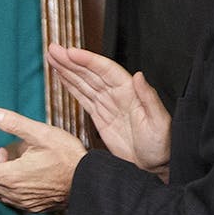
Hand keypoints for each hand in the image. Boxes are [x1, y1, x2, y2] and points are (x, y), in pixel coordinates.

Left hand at [0, 107, 86, 211]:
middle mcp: (14, 194)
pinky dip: (5, 180)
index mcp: (11, 177)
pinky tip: (18, 166)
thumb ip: (14, 123)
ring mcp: (24, 202)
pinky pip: (10, 196)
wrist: (92, 182)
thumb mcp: (41, 133)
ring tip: (3, 152)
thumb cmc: (68, 157)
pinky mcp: (34, 205)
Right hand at [47, 44, 170, 176]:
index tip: (70, 52)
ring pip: (83, 82)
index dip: (87, 60)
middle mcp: (117, 94)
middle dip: (70, 61)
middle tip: (53, 49)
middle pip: (90, 73)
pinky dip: (70, 85)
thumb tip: (139, 76)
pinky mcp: (99, 115)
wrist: (155, 165)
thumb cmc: (162, 144)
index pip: (105, 70)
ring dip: (67, 69)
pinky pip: (82, 96)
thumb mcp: (159, 122)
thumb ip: (148, 98)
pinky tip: (60, 75)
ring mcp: (107, 104)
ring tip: (51, 56)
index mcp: (130, 92)